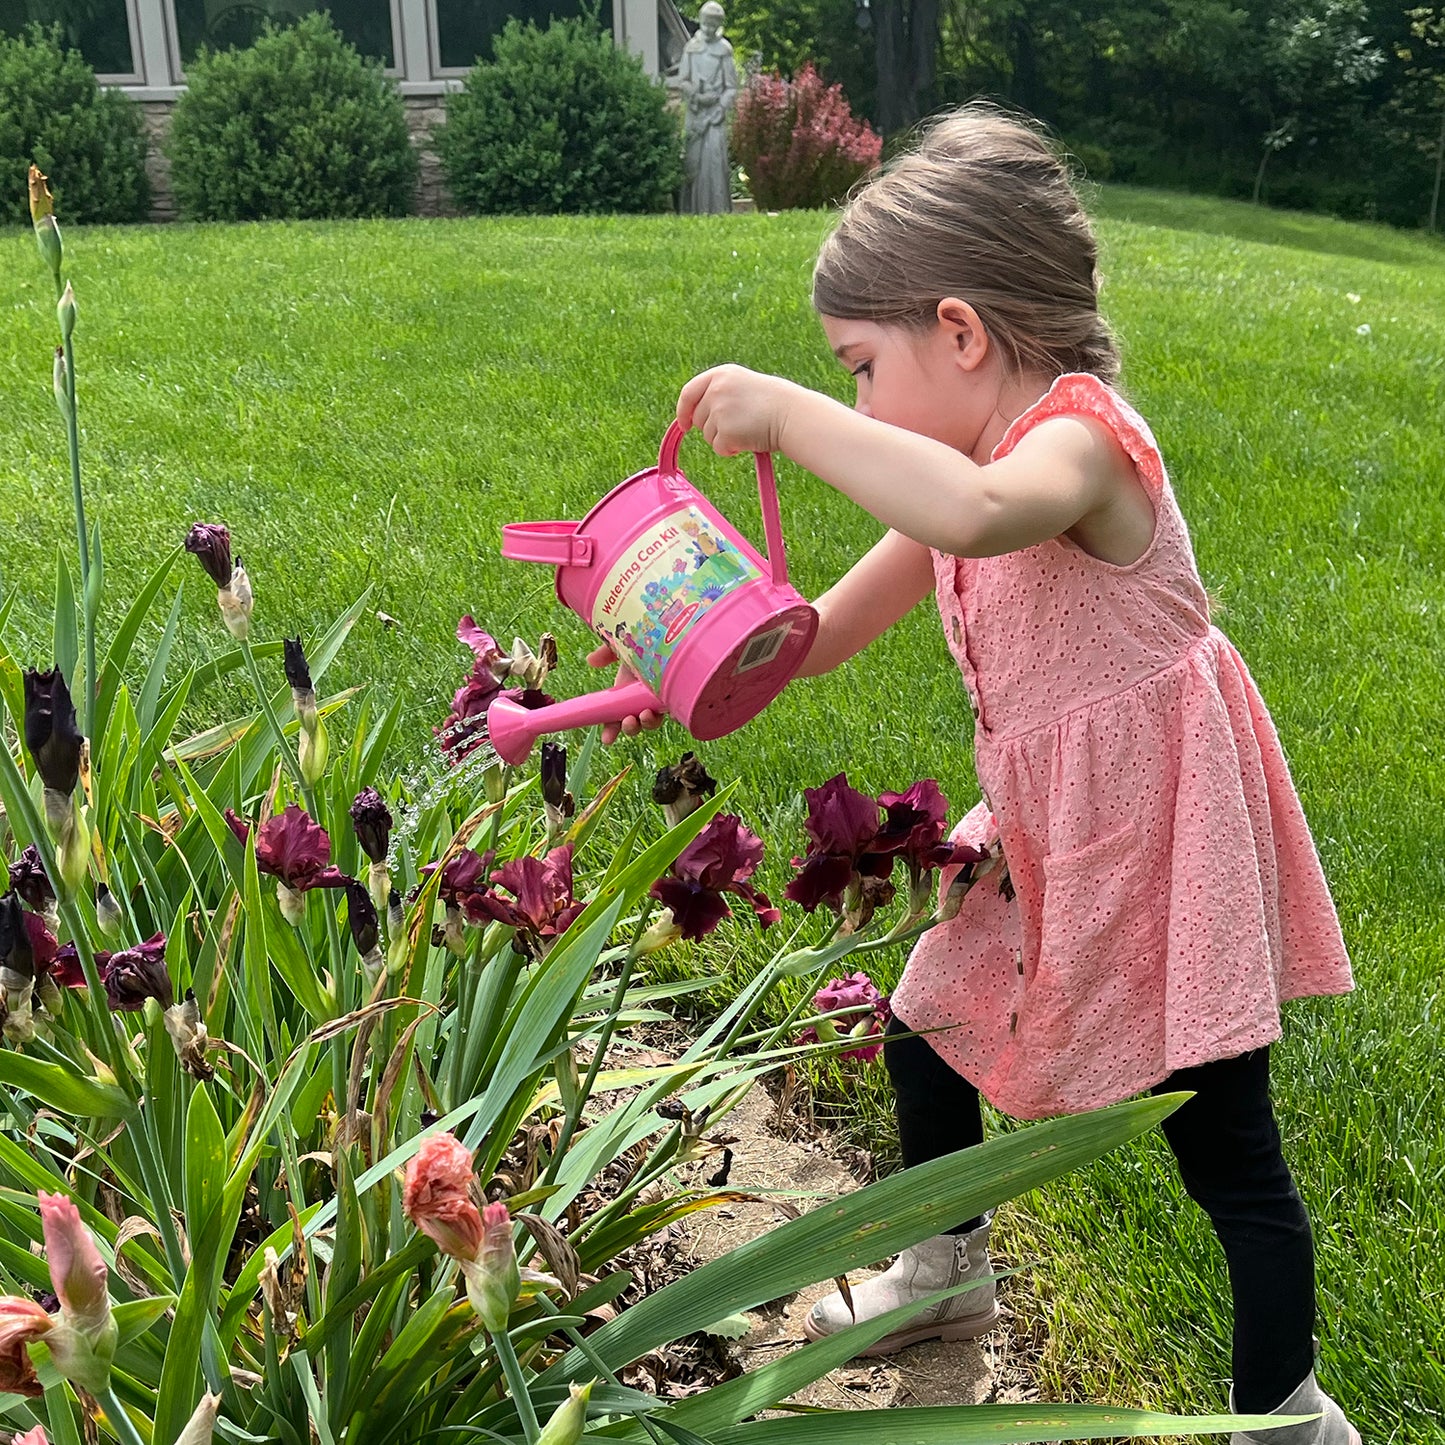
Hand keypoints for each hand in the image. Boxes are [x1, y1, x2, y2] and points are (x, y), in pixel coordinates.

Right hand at [586, 645, 664, 744]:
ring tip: (646, 714)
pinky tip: (668, 712)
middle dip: (630, 727)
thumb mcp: (622, 648)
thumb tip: (590, 661)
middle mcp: (639, 700)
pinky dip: (670, 715)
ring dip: (647, 723)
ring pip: (652, 722)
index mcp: (623, 693)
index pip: (614, 717)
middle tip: (629, 720)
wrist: (668, 638)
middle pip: (633, 724)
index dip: (610, 730)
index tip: (607, 739)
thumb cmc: (643, 645)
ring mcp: (657, 701)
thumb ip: (606, 654)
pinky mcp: (675, 696)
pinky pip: (674, 712)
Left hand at [676, 364, 796, 457]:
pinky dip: (731, 449)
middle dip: (713, 428)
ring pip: (708, 436)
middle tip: (738, 427)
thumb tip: (696, 416)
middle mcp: (715, 390)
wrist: (792, 414)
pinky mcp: (724, 431)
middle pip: (698, 419)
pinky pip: (719, 448)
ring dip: (724, 439)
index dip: (684, 411)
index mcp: (720, 375)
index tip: (685, 424)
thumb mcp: (743, 386)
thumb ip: (720, 394)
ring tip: (748, 430)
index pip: (689, 393)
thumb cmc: (774, 403)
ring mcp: (718, 411)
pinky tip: (749, 440)